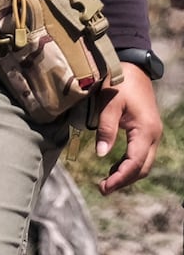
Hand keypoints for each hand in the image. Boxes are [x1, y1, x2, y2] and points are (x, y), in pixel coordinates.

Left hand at [95, 63, 162, 195]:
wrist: (133, 66)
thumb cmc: (120, 81)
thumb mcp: (110, 103)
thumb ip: (106, 128)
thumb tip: (101, 154)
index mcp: (146, 130)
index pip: (134, 164)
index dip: (120, 178)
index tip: (104, 187)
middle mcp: (153, 135)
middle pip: (142, 168)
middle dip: (124, 180)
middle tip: (103, 188)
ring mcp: (152, 133)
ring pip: (143, 163)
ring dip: (127, 173)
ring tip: (106, 181)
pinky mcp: (147, 130)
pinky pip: (141, 153)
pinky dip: (129, 163)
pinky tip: (114, 166)